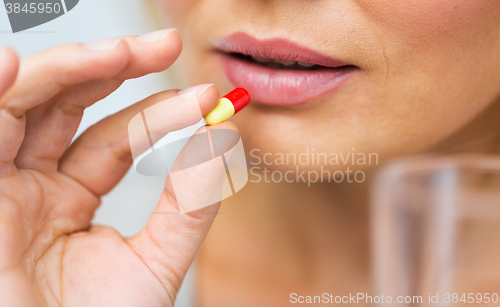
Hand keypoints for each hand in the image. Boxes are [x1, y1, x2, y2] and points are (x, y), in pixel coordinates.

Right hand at [0, 30, 234, 306]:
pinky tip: (10, 64)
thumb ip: (190, 205)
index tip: (209, 99)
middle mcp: (29, 186)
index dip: (160, 113)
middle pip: (65, 105)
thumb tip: (224, 139)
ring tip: (120, 52)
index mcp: (68, 199)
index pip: (115, 137)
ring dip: (67, 70)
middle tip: (165, 45)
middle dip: (113, 67)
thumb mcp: (156, 262)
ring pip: (22, 105)